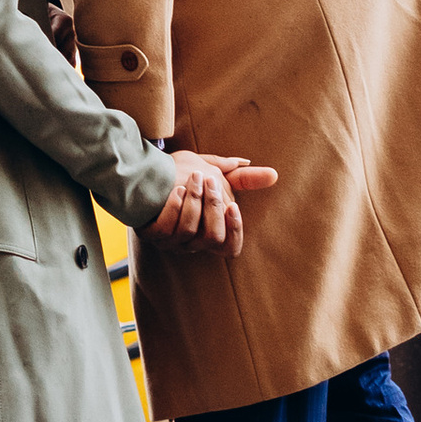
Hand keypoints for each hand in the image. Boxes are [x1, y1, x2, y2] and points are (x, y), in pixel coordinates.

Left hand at [146, 150, 277, 258]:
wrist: (147, 173)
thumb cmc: (184, 176)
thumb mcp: (215, 173)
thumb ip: (242, 178)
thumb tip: (273, 175)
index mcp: (210, 232)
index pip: (231, 248)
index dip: (235, 232)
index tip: (233, 206)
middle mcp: (193, 242)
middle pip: (213, 238)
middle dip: (213, 207)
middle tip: (210, 180)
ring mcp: (171, 241)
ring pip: (189, 232)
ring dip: (194, 203)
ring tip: (193, 180)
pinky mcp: (151, 234)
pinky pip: (166, 229)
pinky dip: (174, 209)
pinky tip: (177, 190)